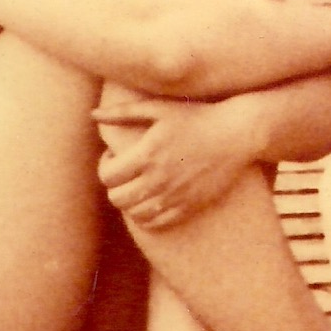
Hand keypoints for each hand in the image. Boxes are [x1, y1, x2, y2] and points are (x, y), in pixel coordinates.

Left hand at [96, 94, 258, 230]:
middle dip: (115, 186)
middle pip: (117, 198)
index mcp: (148, 154)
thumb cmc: (197, 116)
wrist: (237, 134)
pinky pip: (156, 223)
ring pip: (134, 214)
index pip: (107, 176)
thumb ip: (124, 112)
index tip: (116, 157)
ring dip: (131, 201)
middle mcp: (159, 179)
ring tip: (140, 185)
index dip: (105, 166)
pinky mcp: (190, 206)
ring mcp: (175, 195)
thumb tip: (93, 114)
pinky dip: (147, 215)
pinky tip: (154, 197)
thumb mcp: (160, 108)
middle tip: (127, 173)